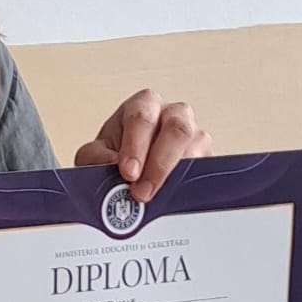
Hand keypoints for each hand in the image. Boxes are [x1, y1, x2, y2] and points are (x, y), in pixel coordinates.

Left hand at [74, 90, 211, 202]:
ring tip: (154, 197)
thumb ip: (96, 157)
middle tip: (141, 191)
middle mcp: (172, 114)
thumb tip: (111, 164)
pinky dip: (189, 184)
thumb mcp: (94, 154)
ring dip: (174, 175)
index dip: (136, 146)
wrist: (128, 170)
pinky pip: (206, 168)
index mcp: (143, 105)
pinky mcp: (206, 156)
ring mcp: (194, 134)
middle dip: (158, 164)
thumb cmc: (113, 154)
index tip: (128, 172)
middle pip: (177, 129)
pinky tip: (172, 196)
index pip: (142, 117)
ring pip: (195, 149)